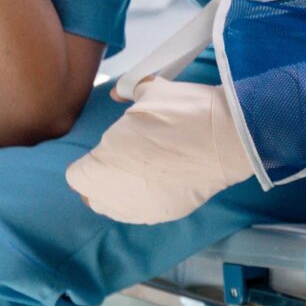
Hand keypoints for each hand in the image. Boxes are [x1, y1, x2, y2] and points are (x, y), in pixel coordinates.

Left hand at [65, 79, 254, 223]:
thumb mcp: (149, 92)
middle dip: (99, 181)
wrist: (228, 138)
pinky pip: (140, 212)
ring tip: (136, 174)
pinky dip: (142, 200)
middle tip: (118, 161)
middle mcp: (116, 193)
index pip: (76, 175)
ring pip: (114, 209)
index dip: (88, 162)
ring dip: (118, 193)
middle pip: (91, 197)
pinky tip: (156, 183)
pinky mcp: (164, 214)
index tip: (104, 151)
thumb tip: (120, 94)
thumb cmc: (184, 113)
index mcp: (104, 162)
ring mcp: (141, 208)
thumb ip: (127, 94)